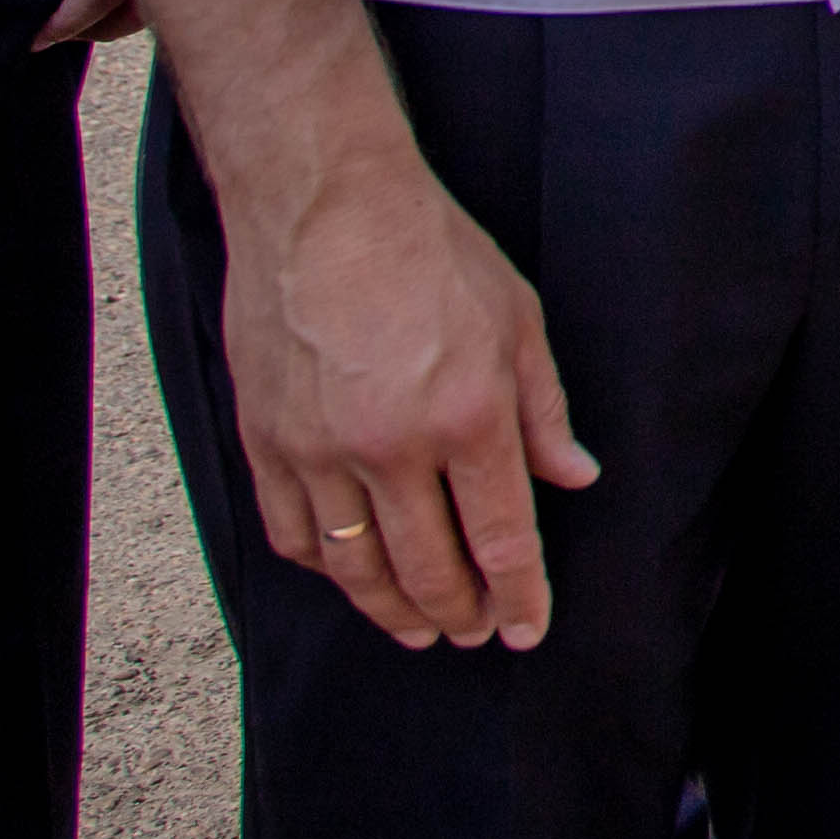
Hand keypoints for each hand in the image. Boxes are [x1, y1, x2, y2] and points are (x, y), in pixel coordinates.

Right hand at [220, 143, 594, 654]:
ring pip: (357, 567)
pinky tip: (352, 575)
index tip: (527, 627)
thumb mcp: (517, 320)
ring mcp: (319, 451)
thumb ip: (544, 411)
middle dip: (461, 614)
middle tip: (477, 633)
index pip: (501, 539)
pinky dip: (327, 568)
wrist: (324, 204)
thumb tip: (573, 477)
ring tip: (421, 630)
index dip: (519, 595)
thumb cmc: (431, 250)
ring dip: (394, 610)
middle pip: (429, 569)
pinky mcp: (265, 442)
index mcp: (468, 417)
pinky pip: (294, 534)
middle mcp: (392, 447)